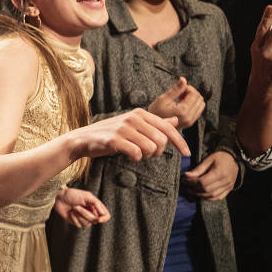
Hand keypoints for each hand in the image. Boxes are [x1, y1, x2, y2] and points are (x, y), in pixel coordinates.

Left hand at [54, 187, 109, 227]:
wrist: (60, 198)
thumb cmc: (73, 195)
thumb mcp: (86, 195)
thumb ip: (97, 204)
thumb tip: (104, 214)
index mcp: (96, 206)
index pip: (106, 216)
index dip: (104, 219)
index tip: (98, 219)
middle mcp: (92, 213)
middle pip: (95, 220)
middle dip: (85, 213)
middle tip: (77, 206)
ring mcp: (85, 219)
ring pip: (87, 224)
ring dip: (79, 215)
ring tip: (73, 208)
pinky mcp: (77, 222)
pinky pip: (79, 225)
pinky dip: (74, 218)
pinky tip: (70, 213)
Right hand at [71, 108, 189, 161]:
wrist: (84, 139)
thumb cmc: (111, 134)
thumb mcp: (134, 126)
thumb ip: (156, 124)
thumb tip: (176, 121)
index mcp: (140, 113)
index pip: (168, 128)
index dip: (180, 142)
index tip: (187, 153)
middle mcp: (133, 118)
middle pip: (161, 140)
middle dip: (157, 151)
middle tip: (147, 153)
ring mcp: (123, 128)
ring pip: (150, 148)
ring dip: (145, 156)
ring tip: (135, 153)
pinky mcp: (114, 139)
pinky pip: (136, 153)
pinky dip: (135, 158)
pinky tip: (128, 155)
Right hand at [148, 77, 205, 128]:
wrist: (154, 126)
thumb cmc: (155, 113)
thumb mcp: (163, 99)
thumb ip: (176, 89)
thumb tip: (183, 80)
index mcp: (182, 111)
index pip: (194, 94)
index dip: (187, 88)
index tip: (179, 89)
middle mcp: (189, 117)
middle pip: (199, 99)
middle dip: (191, 93)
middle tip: (180, 94)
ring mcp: (190, 121)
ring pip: (201, 104)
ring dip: (193, 99)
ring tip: (181, 99)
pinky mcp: (190, 122)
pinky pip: (198, 110)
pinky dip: (193, 105)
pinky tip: (183, 104)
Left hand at [182, 151, 238, 199]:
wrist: (234, 159)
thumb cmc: (220, 157)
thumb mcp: (208, 159)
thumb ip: (198, 169)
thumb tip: (187, 175)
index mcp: (220, 172)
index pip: (203, 182)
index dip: (191, 182)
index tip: (184, 180)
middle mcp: (225, 181)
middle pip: (206, 190)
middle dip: (193, 189)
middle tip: (185, 186)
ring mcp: (228, 186)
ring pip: (212, 196)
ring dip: (199, 195)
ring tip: (191, 191)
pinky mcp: (229, 189)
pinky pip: (218, 197)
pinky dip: (208, 198)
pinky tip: (200, 194)